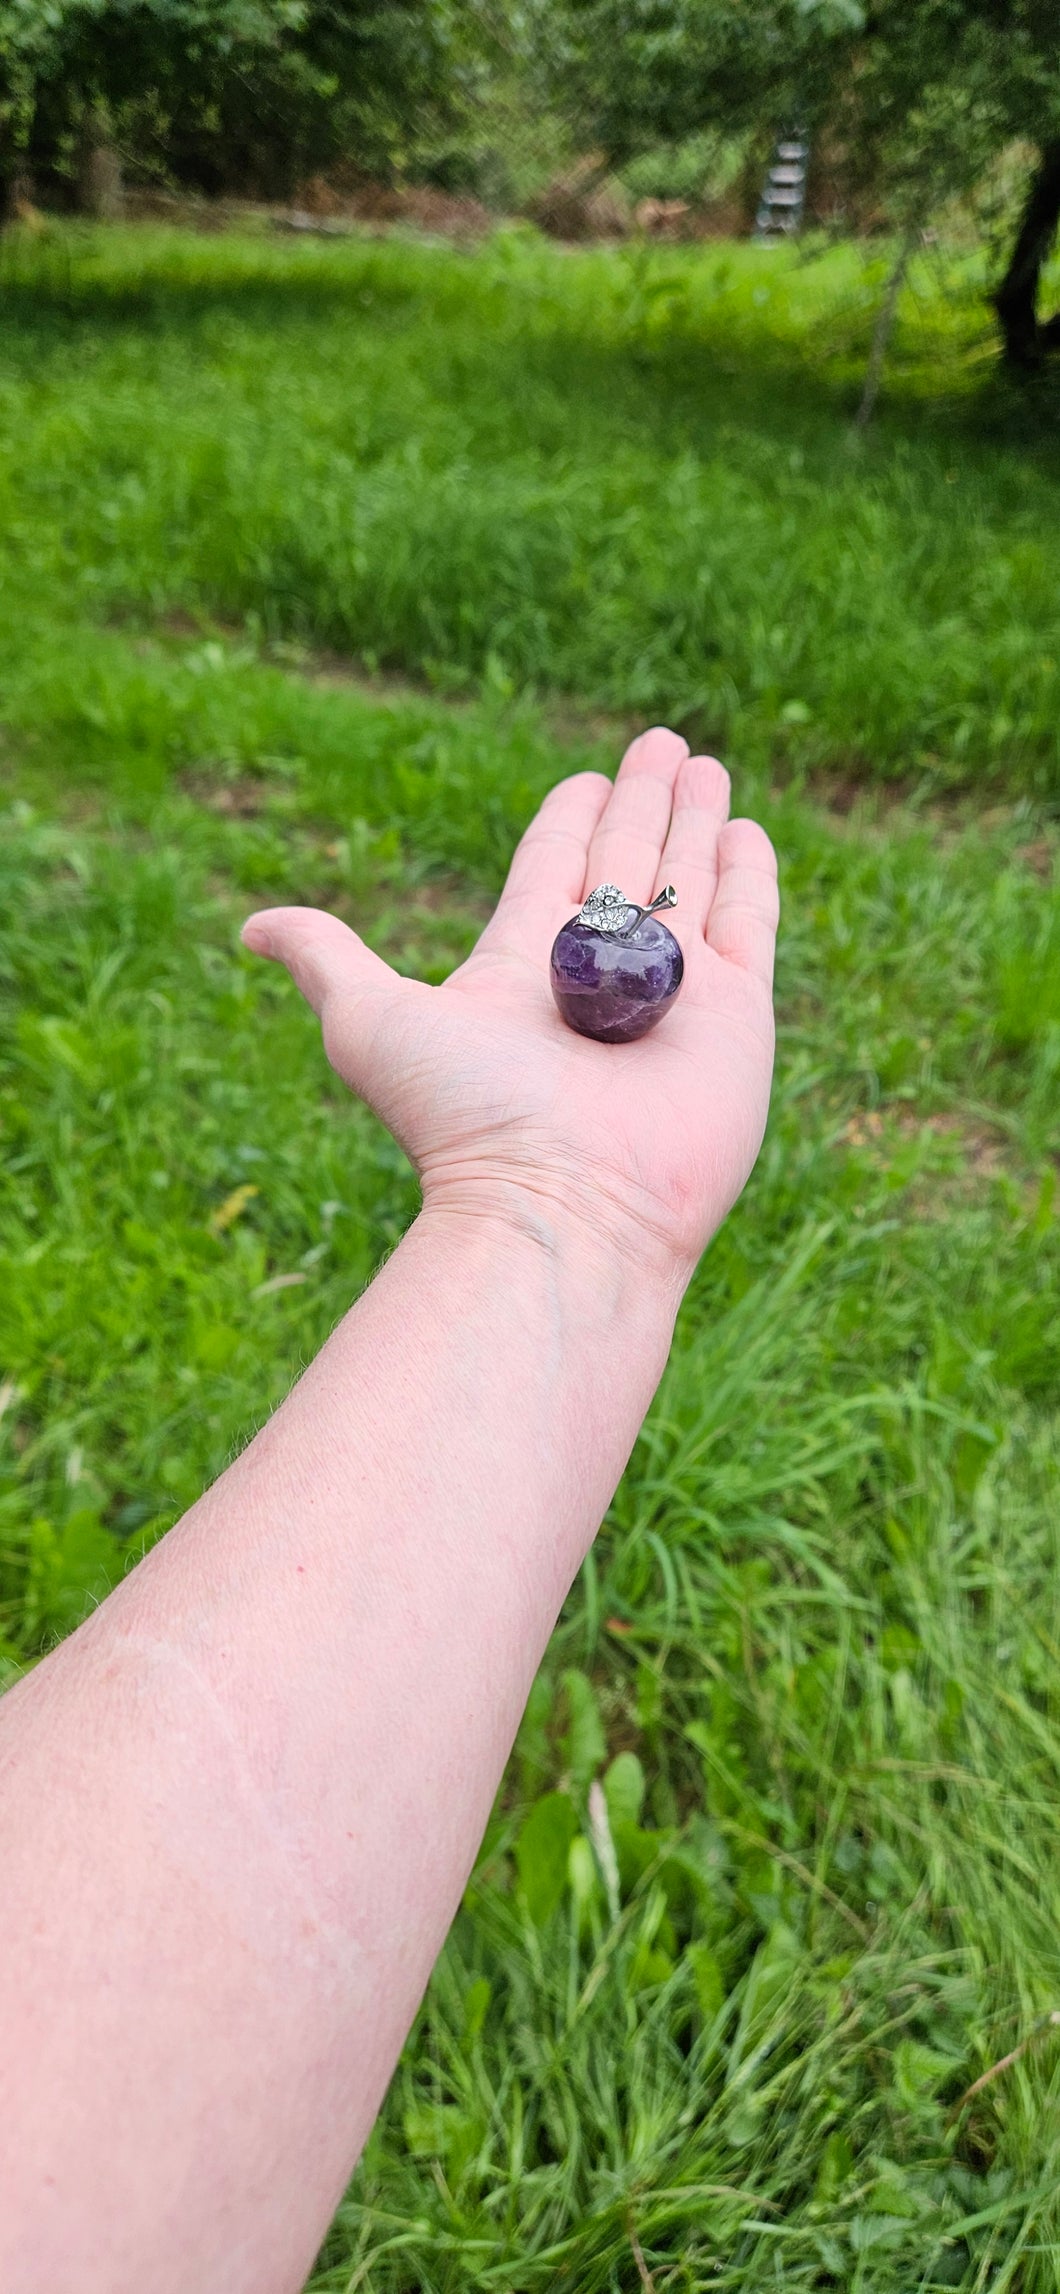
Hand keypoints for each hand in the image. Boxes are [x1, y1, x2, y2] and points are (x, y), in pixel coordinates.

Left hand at [241, 728, 777, 1287]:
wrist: (562, 1205)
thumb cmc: (462, 1118)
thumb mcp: (370, 1021)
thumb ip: (325, 958)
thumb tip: (249, 928)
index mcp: (520, 967)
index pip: (551, 871)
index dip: (568, 822)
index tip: (586, 778)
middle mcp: (599, 974)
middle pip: (625, 863)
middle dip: (643, 801)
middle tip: (663, 742)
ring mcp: (673, 992)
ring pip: (688, 881)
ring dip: (696, 820)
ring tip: (704, 762)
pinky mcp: (736, 1015)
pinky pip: (748, 927)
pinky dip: (752, 876)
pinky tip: (748, 830)